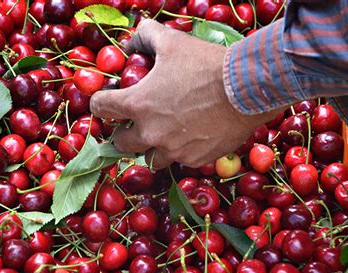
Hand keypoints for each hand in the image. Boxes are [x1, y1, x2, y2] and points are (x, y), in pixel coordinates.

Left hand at [90, 19, 281, 168]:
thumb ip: (146, 36)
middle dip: (123, 132)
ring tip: (163, 134)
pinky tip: (191, 136)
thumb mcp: (172, 41)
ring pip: (151, 158)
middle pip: (121, 143)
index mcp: (138, 104)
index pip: (101, 107)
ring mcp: (173, 150)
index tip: (108, 100)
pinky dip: (181, 150)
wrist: (247, 88)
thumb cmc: (206, 64)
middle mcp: (150, 133)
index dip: (101, 101)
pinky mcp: (195, 159)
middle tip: (133, 123)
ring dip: (151, 147)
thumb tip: (133, 41)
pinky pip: (180, 160)